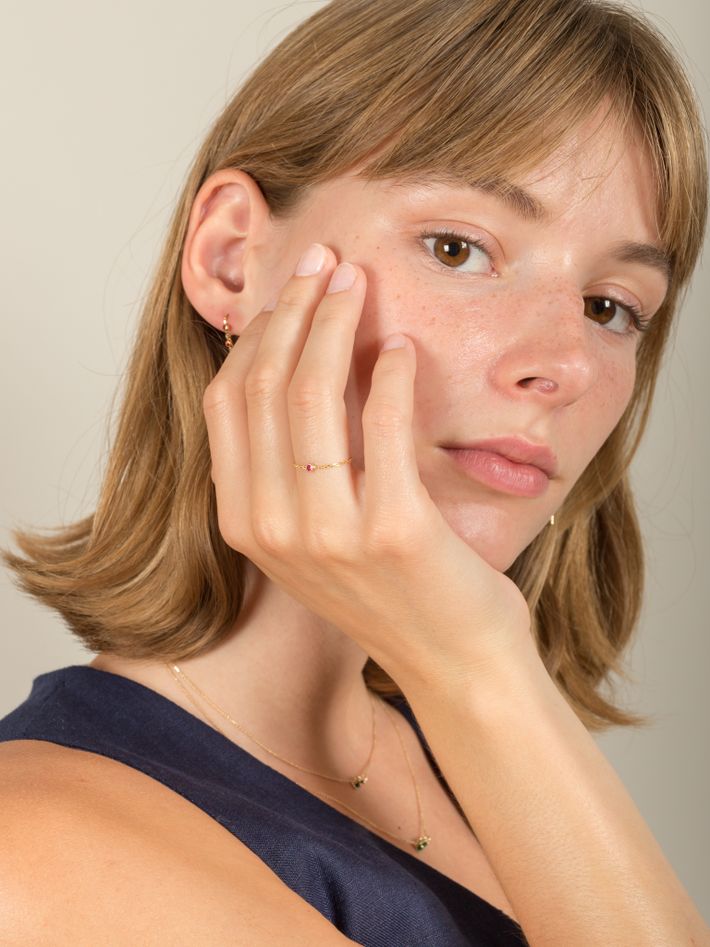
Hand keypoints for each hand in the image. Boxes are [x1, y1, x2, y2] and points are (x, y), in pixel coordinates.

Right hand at [203, 243, 531, 687]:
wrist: (455, 663)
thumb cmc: (394, 592)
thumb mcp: (318, 533)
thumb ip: (291, 466)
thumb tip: (292, 360)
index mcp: (246, 524)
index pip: (228, 403)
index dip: (256, 335)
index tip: (287, 290)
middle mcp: (274, 530)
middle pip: (265, 388)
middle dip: (293, 311)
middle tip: (324, 263)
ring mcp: (329, 535)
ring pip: (312, 398)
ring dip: (334, 325)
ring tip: (357, 284)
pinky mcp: (393, 531)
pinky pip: (383, 426)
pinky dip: (391, 375)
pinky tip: (401, 347)